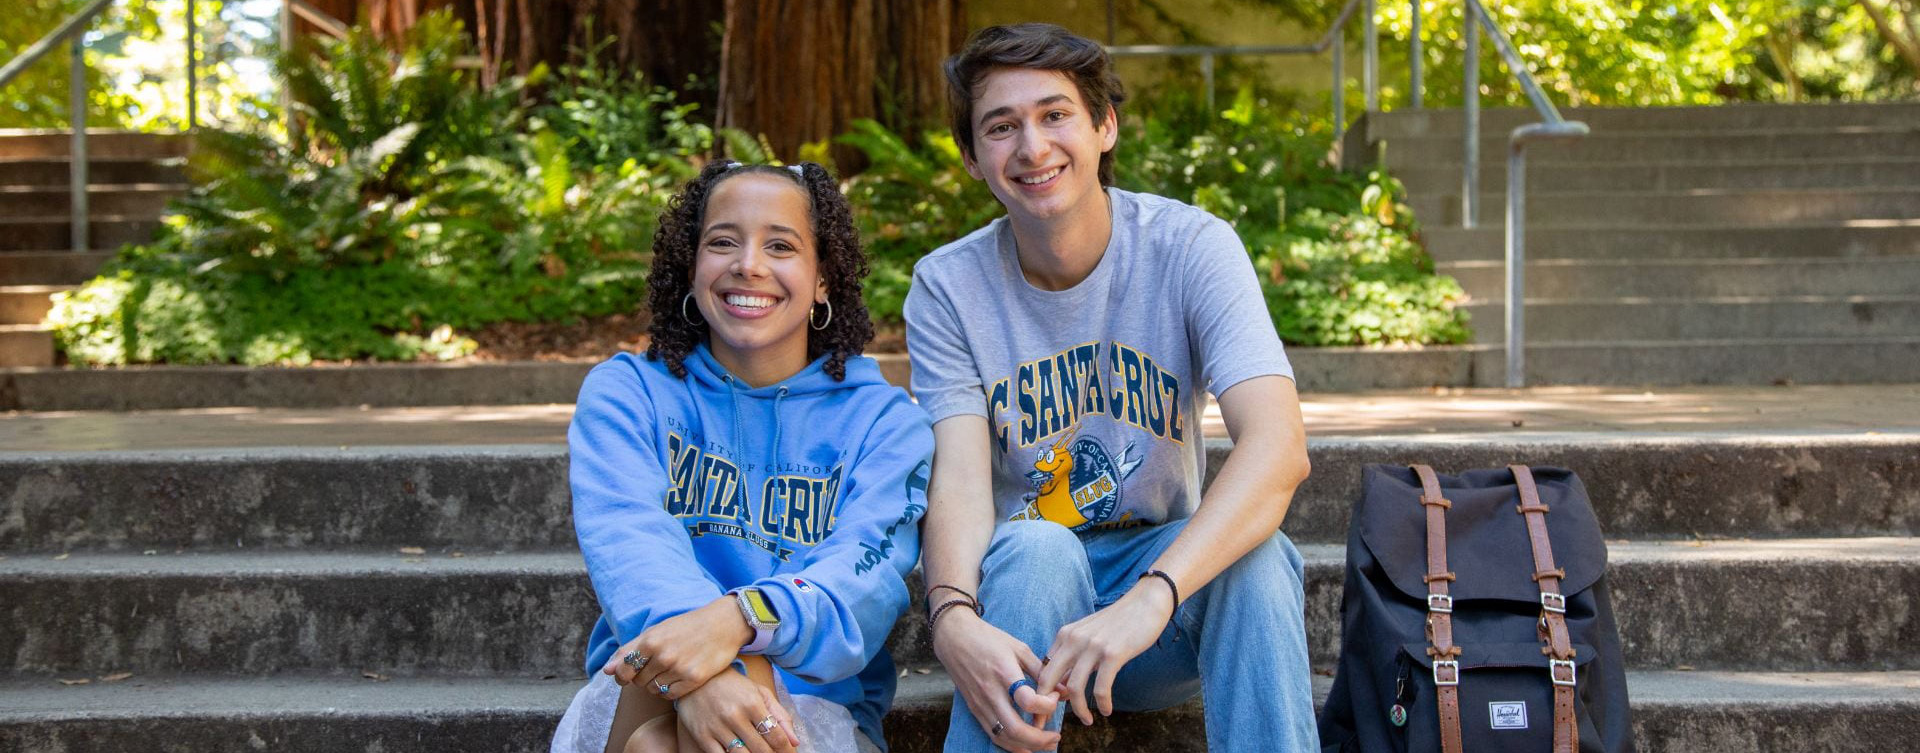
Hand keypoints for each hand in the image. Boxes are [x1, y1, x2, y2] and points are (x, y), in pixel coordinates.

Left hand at [603, 596, 752, 700]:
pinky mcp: (694, 679)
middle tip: (656, 666)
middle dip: (642, 677)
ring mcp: (679, 668)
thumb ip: (629, 650)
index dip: (623, 675)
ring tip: (669, 671)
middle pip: (638, 681)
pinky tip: (677, 679)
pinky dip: (669, 691)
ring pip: (653, 690)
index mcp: (650, 640)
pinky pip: (670, 695)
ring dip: (656, 684)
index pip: (623, 670)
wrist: (723, 624)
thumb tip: (606, 671)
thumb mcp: (656, 631)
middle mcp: (663, 655)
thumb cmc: (687, 627)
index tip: (628, 675)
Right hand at [674, 670, 799, 752]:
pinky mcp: (702, 736)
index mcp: (753, 703)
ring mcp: (717, 727)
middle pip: (761, 749)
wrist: (697, 679)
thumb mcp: (760, 693)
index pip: (776, 736)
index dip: (786, 750)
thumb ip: (780, 715)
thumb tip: (795, 741)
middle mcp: (735, 716)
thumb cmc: (734, 686)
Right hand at [931, 609, 1060, 752]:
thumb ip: (1041, 670)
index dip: (1048, 705)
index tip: (1055, 697)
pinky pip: (993, 733)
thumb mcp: (1018, 648)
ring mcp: (981, 703)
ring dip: (1027, 746)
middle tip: (1056, 736)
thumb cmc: (988, 639)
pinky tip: (1025, 747)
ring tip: (1046, 744)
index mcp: (1004, 672)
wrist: (954, 638)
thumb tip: (1064, 689)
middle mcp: (991, 692)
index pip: (1028, 701)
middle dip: (1040, 739)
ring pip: (1004, 736)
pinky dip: (1010, 745)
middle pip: (1016, 728)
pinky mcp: (974, 709)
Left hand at [1034, 581, 1173, 725]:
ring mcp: (1093, 646)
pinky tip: (1107, 710)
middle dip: (1045, 706)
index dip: (1041, 693)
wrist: (1145, 602)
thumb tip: (1063, 686)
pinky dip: (1102, 704)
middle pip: (1048, 679)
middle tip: (1050, 723)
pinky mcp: (1113, 654)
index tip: (1046, 709)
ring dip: (1079, 710)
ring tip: (1087, 720)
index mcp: (1065, 635)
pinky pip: (1101, 687)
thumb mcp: (1088, 634)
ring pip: (1074, 688)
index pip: (1043, 669)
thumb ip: (1074, 656)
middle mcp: (1074, 639)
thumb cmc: (1118, 622)